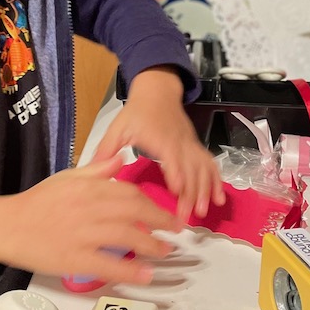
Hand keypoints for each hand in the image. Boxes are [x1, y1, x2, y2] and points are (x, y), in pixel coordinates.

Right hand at [0, 154, 181, 284]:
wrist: (7, 225)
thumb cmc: (37, 202)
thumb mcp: (67, 177)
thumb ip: (97, 170)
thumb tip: (122, 158)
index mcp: (89, 187)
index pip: (130, 192)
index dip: (152, 202)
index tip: (165, 211)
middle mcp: (90, 208)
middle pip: (135, 212)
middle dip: (161, 221)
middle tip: (177, 231)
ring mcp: (83, 234)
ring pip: (127, 237)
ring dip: (152, 245)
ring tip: (165, 252)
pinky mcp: (75, 259)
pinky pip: (108, 265)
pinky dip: (130, 271)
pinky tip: (146, 275)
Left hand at [93, 67, 224, 220]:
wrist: (158, 92)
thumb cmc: (137, 112)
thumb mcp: (118, 128)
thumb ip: (106, 150)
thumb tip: (91, 170)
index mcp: (161, 139)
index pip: (172, 157)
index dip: (176, 173)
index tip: (178, 192)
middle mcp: (180, 143)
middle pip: (190, 169)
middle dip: (191, 193)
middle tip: (186, 217)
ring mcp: (191, 145)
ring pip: (203, 169)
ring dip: (205, 190)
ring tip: (203, 212)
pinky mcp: (196, 147)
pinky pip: (210, 164)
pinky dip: (216, 181)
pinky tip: (218, 198)